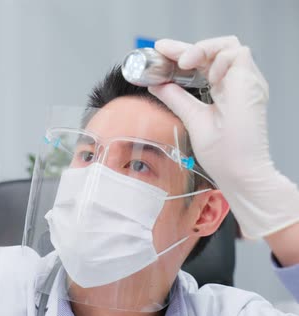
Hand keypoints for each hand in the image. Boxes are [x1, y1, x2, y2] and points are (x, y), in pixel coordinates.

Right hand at [148, 36, 298, 239]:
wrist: (245, 176)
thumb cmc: (229, 157)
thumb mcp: (197, 123)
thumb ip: (176, 98)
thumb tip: (157, 85)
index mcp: (242, 86)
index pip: (225, 49)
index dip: (201, 50)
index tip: (181, 63)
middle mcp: (248, 83)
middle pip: (220, 50)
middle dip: (191, 50)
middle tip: (163, 52)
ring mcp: (245, 89)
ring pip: (220, 59)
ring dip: (197, 58)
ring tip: (171, 64)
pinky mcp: (239, 97)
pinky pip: (221, 74)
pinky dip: (202, 70)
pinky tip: (184, 76)